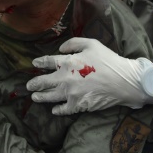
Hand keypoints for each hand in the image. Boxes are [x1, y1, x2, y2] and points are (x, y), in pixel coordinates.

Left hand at [27, 37, 152, 114]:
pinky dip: (57, 110)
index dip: (39, 62)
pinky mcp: (78, 105)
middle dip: (34, 84)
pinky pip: (64, 109)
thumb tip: (61, 48)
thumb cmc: (108, 61)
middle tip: (28, 86)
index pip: (48, 62)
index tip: (34, 63)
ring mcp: (70, 94)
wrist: (123, 81)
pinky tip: (54, 110)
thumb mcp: (92, 44)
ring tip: (35, 97)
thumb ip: (74, 43)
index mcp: (68, 62)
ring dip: (40, 97)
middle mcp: (65, 78)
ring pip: (50, 97)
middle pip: (44, 82)